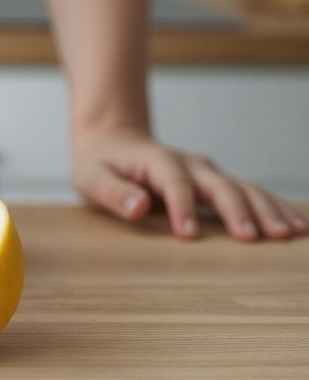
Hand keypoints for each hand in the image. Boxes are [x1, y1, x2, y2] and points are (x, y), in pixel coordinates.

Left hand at [72, 129, 307, 240]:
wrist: (113, 141)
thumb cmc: (100, 164)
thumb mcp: (91, 177)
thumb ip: (113, 192)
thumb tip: (137, 206)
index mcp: (156, 160)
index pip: (173, 183)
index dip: (181, 207)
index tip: (187, 235)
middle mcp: (189, 164)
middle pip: (218, 185)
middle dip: (237, 210)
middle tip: (254, 238)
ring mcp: (206, 172)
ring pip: (243, 188)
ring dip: (266, 210)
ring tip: (288, 233)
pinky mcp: (216, 183)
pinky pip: (250, 194)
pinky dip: (273, 208)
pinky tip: (296, 225)